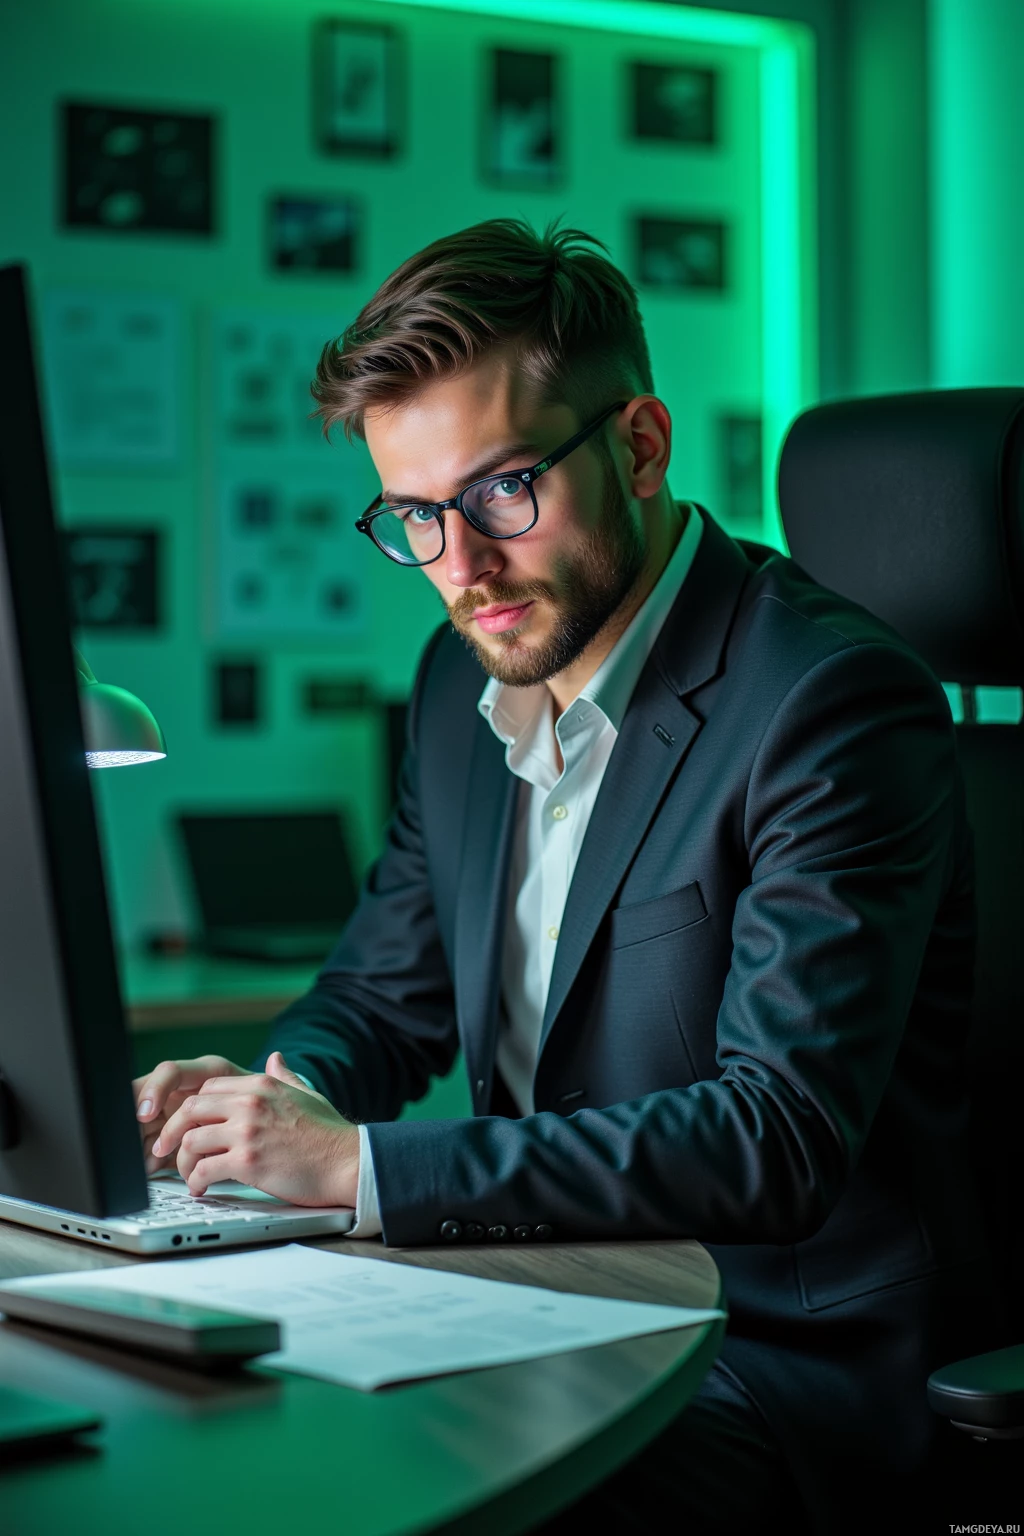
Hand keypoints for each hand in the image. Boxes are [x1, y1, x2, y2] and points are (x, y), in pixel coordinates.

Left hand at [152, 1052, 359, 1207]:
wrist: (347, 1162)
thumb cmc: (330, 1134)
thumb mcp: (307, 1094)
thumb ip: (285, 1076)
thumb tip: (274, 1058)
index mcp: (262, 1084)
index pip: (208, 1088)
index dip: (192, 1109)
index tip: (186, 1125)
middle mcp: (251, 1103)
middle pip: (191, 1110)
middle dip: (174, 1132)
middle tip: (166, 1150)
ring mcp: (248, 1131)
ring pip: (191, 1141)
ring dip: (183, 1161)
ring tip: (189, 1175)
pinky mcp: (247, 1162)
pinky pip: (204, 1170)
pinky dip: (196, 1181)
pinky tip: (201, 1189)